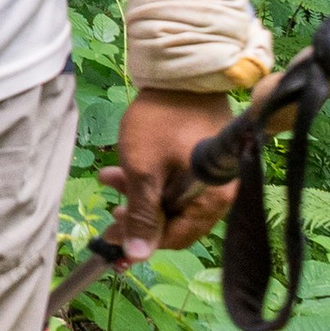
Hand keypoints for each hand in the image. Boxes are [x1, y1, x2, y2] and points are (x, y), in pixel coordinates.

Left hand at [100, 88, 247, 255]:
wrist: (180, 73)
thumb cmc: (161, 122)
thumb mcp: (143, 172)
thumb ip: (141, 216)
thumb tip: (136, 257)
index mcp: (212, 200)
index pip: (176, 237)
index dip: (142, 241)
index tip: (112, 239)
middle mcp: (221, 192)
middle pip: (174, 219)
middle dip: (137, 214)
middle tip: (109, 209)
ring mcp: (213, 175)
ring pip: (171, 198)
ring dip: (138, 193)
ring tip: (108, 177)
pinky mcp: (202, 159)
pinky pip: (175, 180)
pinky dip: (149, 177)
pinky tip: (122, 167)